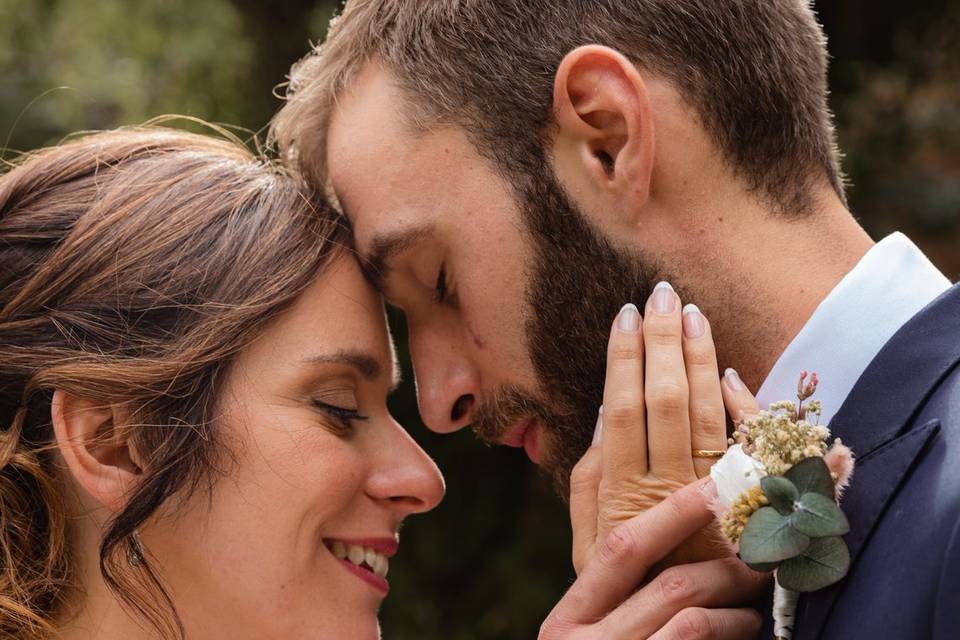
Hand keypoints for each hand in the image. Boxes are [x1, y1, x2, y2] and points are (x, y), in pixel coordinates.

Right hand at [541, 480, 766, 639]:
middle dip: (726, 564)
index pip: (621, 550)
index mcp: (565, 624)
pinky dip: (735, 637)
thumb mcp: (582, 636)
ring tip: (754, 602)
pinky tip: (747, 632)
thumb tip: (640, 506)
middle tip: (762, 551)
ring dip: (739, 606)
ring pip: (698, 621)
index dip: (671, 514)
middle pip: (672, 585)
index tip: (715, 488)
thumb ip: (606, 589)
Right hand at [570, 284, 756, 572]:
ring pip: (708, 413)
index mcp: (624, 493)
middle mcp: (668, 489)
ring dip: (700, 359)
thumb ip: (590, 484)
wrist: (676, 632)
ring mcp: (713, 498)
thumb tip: (604, 416)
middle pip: (665, 399)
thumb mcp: (588, 543)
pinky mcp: (747, 509)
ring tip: (693, 314)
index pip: (623, 407)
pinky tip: (732, 374)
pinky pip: (752, 450)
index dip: (624, 357)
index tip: (627, 314)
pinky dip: (744, 410)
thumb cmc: (627, 584)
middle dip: (664, 341)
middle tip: (663, 293)